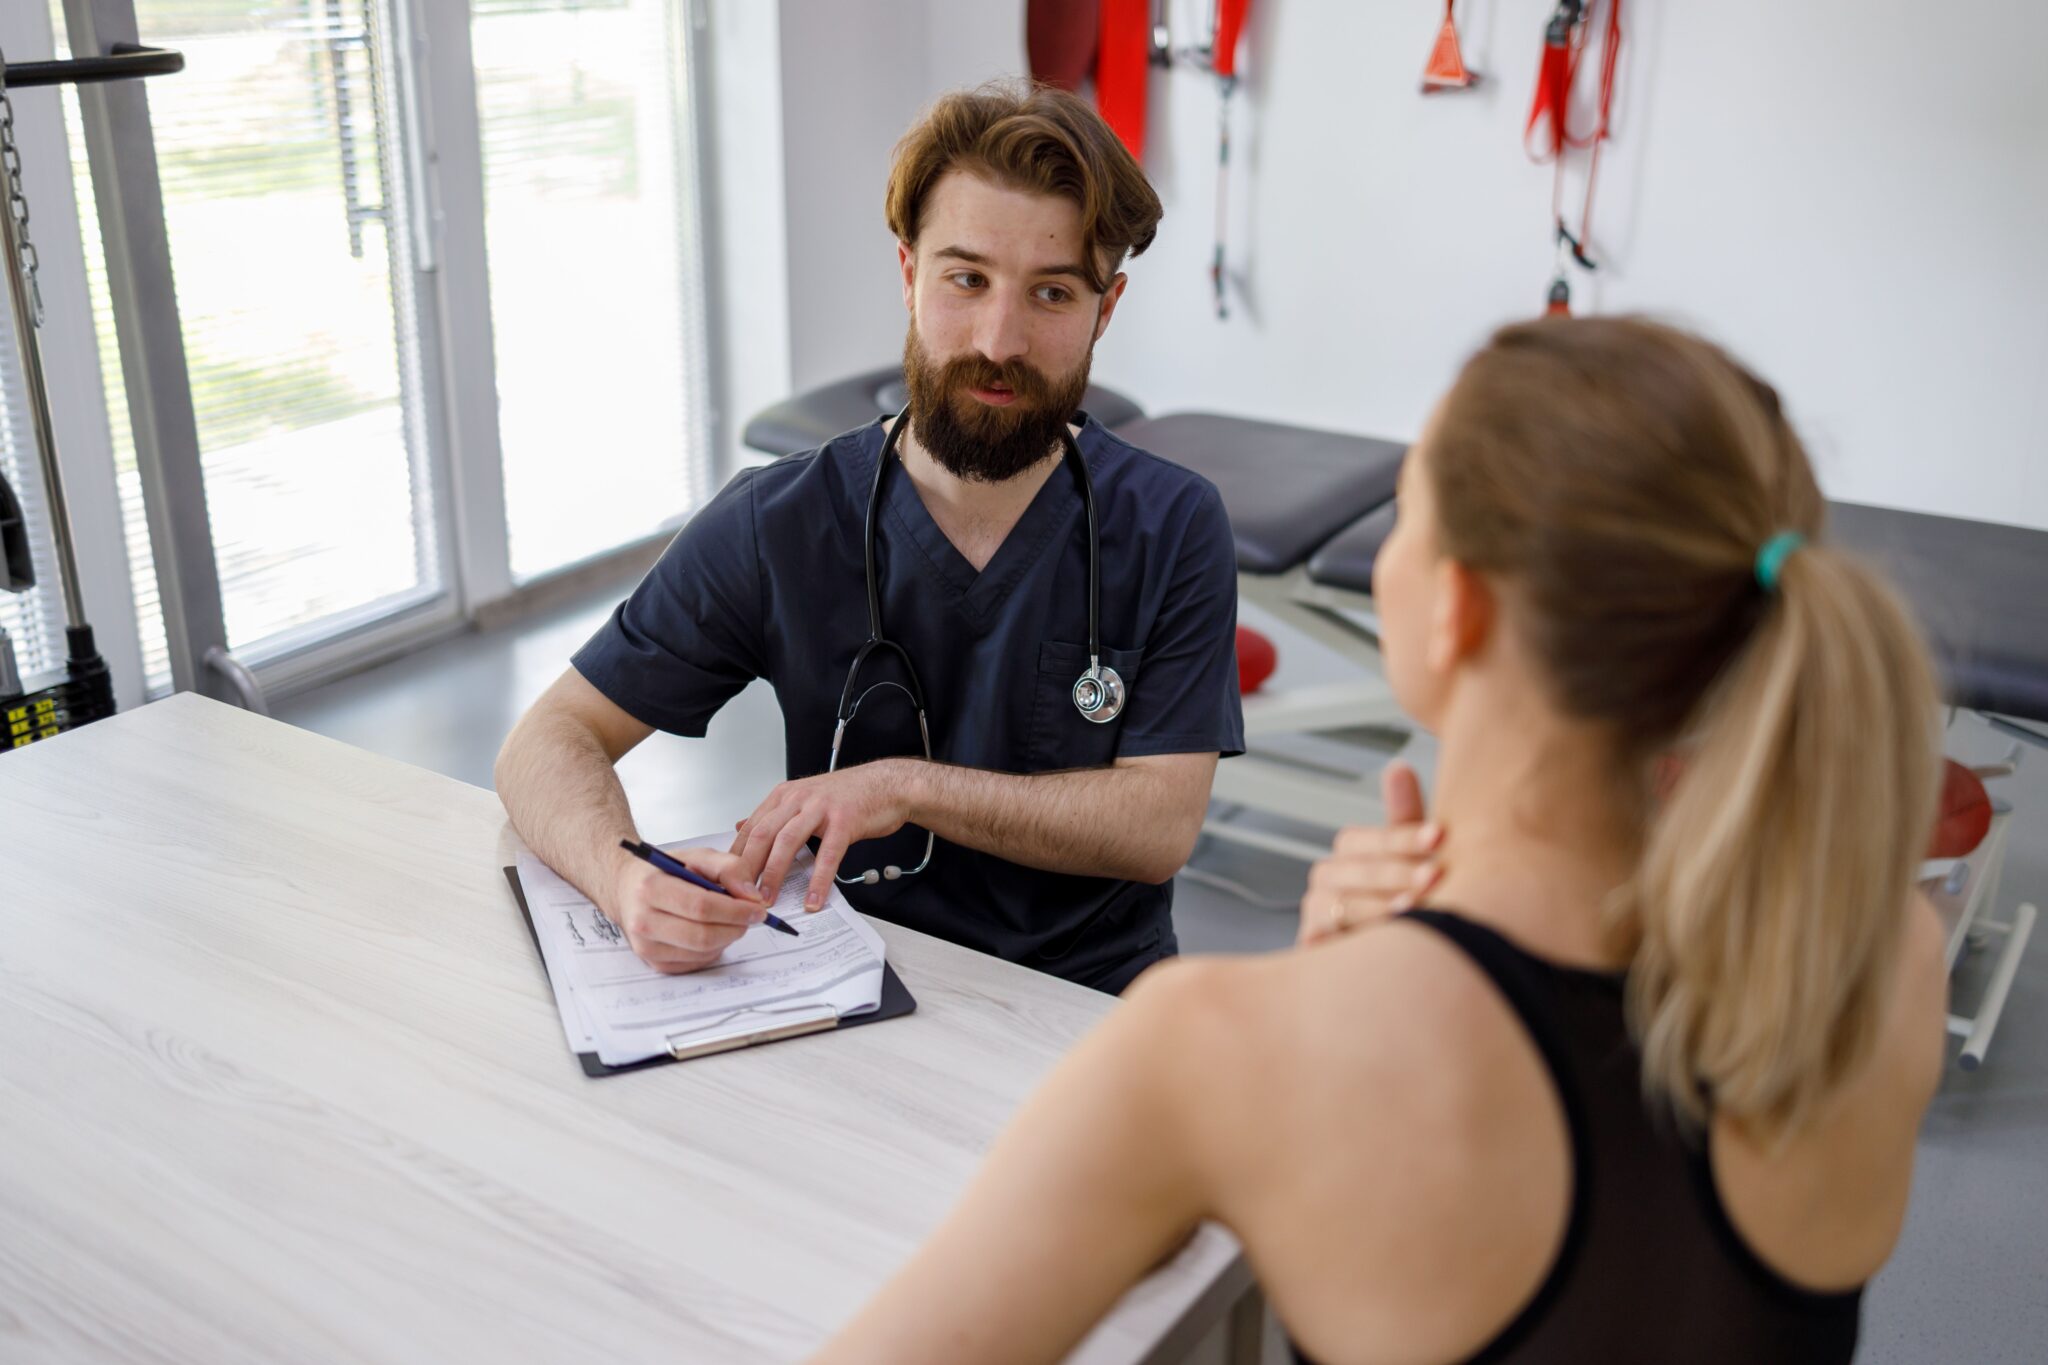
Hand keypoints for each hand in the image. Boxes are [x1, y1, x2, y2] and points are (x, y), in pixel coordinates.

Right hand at [605, 842, 769, 973]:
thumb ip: (729, 868)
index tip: (757, 908)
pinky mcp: (654, 964)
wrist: (627, 889)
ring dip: (726, 938)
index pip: (700, 906)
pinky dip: (713, 949)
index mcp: (651, 888)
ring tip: (729, 920)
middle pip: (702, 936)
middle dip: (735, 928)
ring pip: (702, 953)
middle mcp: (643, 921)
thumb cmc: (664, 873)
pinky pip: (696, 963)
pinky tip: (712, 931)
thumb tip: (752, 896)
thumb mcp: (696, 856)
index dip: (735, 910)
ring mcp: (646, 947)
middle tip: (751, 917)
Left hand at [730, 760, 917, 912]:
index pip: (751, 827)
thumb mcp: (804, 798)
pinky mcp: (844, 821)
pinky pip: (826, 854)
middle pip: (763, 835)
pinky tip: (813, 897)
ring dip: (774, 874)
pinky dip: (818, 879)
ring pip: (787, 842)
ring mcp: (820, 808)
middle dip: (748, 868)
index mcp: (785, 795)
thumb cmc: (849, 795)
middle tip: (741, 894)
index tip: (730, 880)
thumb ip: (774, 814)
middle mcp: (798, 798)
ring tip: (768, 898)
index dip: (737, 856)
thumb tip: (742, 826)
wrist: (887, 784)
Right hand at [1298, 761, 1442, 946]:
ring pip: (1343, 904)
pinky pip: (1328, 938)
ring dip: (1382, 906)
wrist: (1391, 957)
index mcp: (1350, 850)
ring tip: (1418, 909)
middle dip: (1400, 873)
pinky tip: (1386, 939)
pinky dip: (1356, 938)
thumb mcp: (1411, 857)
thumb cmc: (1405, 898)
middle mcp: (1328, 877)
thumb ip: (1404, 817)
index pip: (1371, 838)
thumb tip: (1398, 767)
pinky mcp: (1313, 945)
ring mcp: (1317, 910)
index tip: (1439, 836)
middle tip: (1436, 876)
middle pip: (1357, 870)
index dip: (1406, 837)